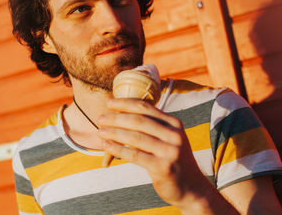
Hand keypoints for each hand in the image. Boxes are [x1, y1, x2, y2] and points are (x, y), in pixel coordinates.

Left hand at [97, 98, 237, 213]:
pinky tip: (106, 146)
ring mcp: (170, 151)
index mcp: (174, 123)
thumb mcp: (167, 139)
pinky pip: (134, 155)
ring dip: (114, 133)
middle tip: (99, 118)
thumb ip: (151, 127)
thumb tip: (121, 113)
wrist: (191, 188)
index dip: (125, 103)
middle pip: (138, 121)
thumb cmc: (172, 160)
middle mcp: (174, 135)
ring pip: (135, 137)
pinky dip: (117, 149)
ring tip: (99, 132)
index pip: (145, 107)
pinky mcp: (163, 167)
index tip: (109, 103)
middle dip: (116, 118)